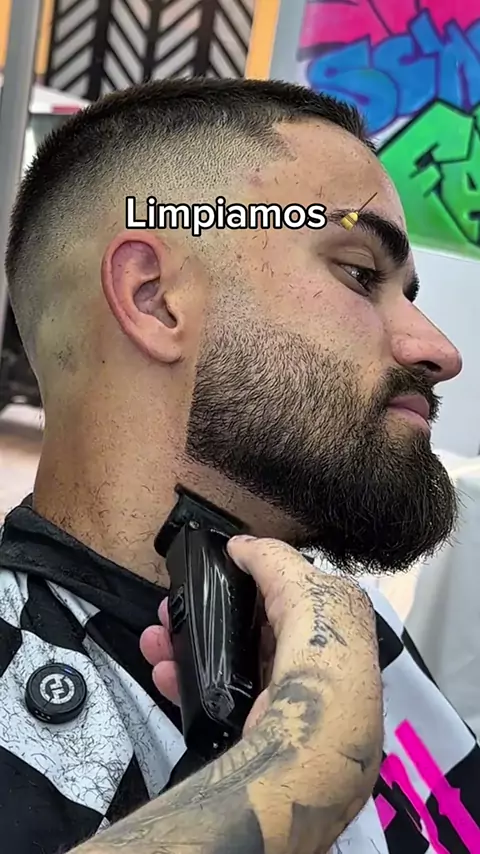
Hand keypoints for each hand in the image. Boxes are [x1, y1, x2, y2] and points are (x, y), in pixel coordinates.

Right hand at [141, 535, 381, 738]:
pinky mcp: (256, 719)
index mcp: (330, 621)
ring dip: (186, 645)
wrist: (316, 733)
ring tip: (158, 638)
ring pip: (225, 660)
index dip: (244, 581)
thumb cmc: (328, 657)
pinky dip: (184, 681)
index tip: (211, 575)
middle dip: (204, 613)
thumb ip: (271, 558)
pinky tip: (166, 670)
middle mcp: (307, 655)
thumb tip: (242, 545)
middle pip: (245, 626)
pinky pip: (213, 694)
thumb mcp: (303, 583)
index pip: (282, 591)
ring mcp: (281, 688)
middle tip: (173, 608)